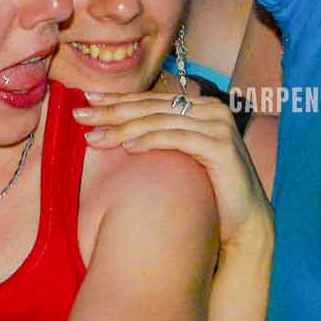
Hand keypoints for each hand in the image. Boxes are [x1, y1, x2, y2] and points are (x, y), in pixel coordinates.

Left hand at [75, 90, 272, 254]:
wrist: (241, 220)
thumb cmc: (206, 191)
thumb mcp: (180, 159)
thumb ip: (159, 139)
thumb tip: (115, 131)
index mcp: (202, 108)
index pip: (152, 100)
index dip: (118, 100)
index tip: (85, 101)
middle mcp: (214, 110)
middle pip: (153, 107)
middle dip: (113, 111)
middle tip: (79, 116)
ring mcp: (220, 126)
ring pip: (162, 121)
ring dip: (125, 128)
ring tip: (95, 138)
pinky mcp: (222, 146)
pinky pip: (179, 138)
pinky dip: (152, 140)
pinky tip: (128, 146)